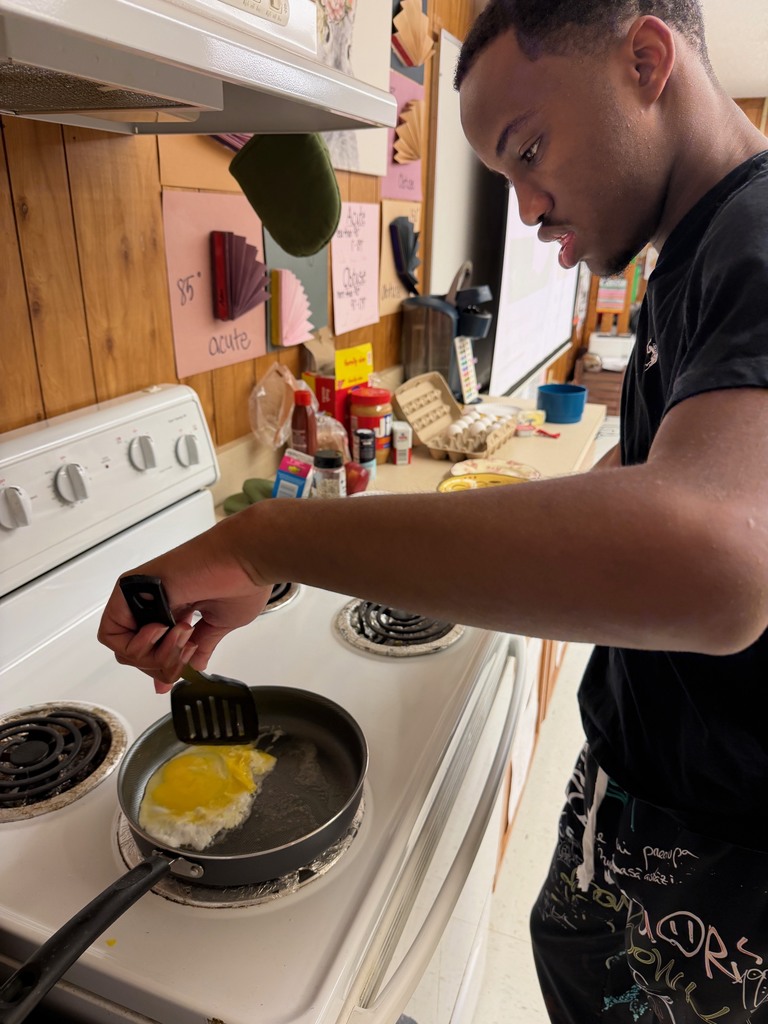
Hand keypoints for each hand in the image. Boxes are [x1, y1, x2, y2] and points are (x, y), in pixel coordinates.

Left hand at [97, 524, 271, 690]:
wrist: (243, 560)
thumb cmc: (242, 583)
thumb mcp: (220, 624)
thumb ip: (201, 645)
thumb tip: (195, 665)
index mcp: (176, 610)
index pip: (153, 650)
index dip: (162, 669)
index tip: (177, 675)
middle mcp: (156, 604)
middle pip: (137, 657)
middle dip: (163, 665)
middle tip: (188, 649)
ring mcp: (142, 598)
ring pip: (124, 650)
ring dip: (156, 655)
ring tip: (183, 632)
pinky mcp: (128, 590)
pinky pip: (112, 635)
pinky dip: (136, 645)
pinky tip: (163, 628)